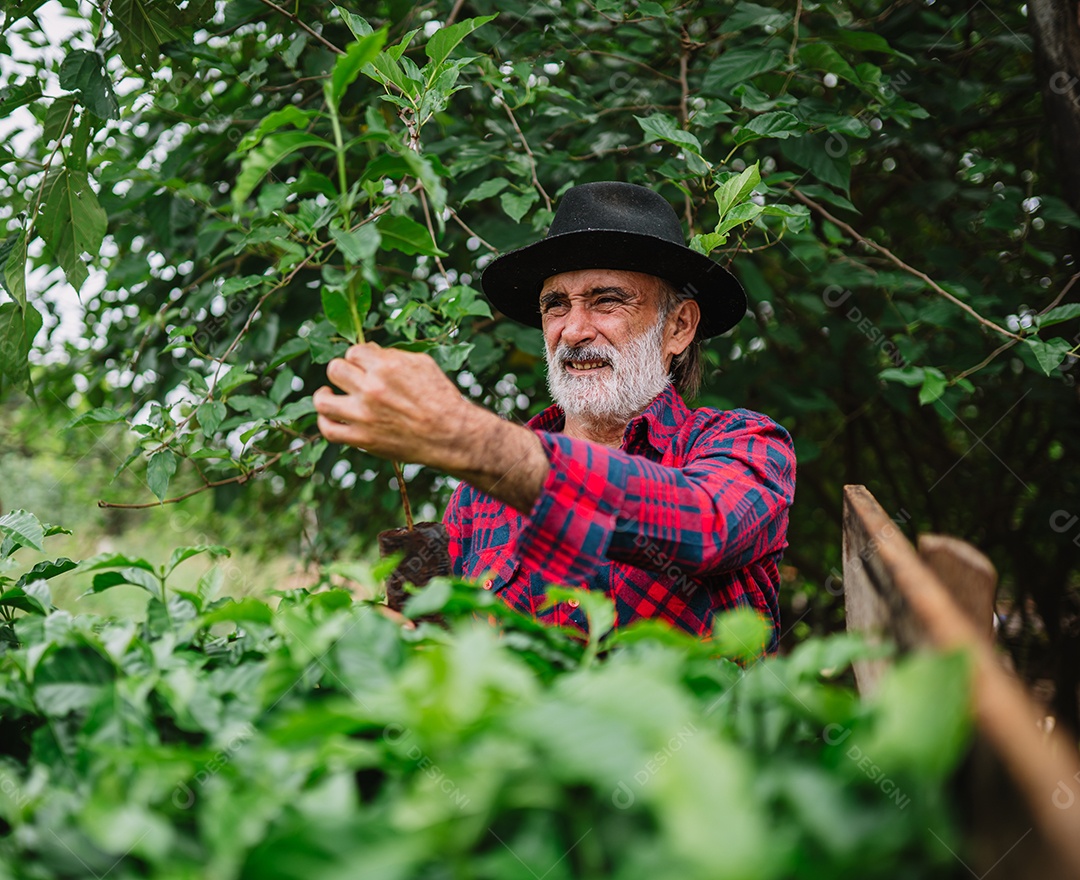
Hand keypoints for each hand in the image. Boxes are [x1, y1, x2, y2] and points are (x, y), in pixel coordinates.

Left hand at [313, 342, 473, 469]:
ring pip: (322, 401)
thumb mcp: (422, 364)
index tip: (366, 367)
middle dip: (344, 372)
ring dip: (323, 395)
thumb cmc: (440, 397)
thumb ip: (393, 355)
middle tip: (353, 380)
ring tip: (328, 394)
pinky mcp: (362, 439)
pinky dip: (324, 422)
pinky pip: (329, 430)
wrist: (450, 434)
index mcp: (385, 366)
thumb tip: (370, 351)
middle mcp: (371, 389)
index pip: (354, 352)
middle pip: (335, 370)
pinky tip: (329, 416)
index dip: (359, 358)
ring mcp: (363, 416)